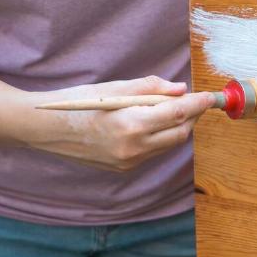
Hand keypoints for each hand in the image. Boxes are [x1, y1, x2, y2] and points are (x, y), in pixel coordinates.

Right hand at [26, 76, 215, 171]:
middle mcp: (134, 148)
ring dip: (176, 127)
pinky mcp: (124, 168)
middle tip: (192, 101)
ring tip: (169, 109)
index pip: (178, 114)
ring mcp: (129, 161)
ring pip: (168, 144)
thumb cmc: (77, 102)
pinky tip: (149, 123)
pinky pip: (152, 151)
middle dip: (191, 117)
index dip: (198, 104)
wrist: (46, 129)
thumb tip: (181, 90)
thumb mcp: (115, 88)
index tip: (211, 97)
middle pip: (179, 134)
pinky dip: (159, 136)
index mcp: (132, 124)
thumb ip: (151, 88)